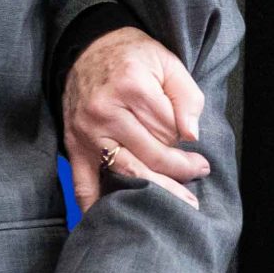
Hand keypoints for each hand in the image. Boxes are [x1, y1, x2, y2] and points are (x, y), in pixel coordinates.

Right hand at [62, 25, 208, 210]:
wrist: (87, 49)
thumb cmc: (134, 57)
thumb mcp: (168, 63)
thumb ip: (187, 97)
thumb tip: (192, 135)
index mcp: (131, 86)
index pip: (169, 129)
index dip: (187, 142)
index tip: (198, 152)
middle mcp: (105, 111)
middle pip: (151, 155)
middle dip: (179, 171)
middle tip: (199, 176)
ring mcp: (87, 132)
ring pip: (126, 172)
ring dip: (154, 192)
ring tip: (178, 206)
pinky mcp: (74, 146)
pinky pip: (83, 183)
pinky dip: (95, 207)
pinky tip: (111, 223)